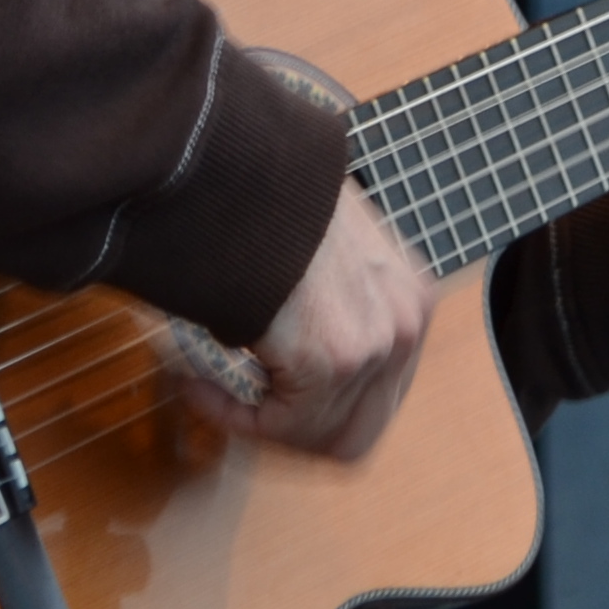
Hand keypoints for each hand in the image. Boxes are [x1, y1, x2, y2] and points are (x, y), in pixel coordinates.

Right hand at [190, 182, 435, 460]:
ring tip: (207, 390)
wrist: (239, 171)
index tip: (266, 400)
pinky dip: (231, 416)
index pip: (378, 393)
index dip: (317, 410)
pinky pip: (281, 425)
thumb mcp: (324, 253)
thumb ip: (331, 305)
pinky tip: (198, 385)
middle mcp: (407, 321)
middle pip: (359, 430)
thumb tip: (294, 357)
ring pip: (319, 437)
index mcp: (411, 297)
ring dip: (256, 424)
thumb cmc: (265, 200)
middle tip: (241, 415)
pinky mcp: (336, 358)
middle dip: (293, 437)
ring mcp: (378, 342)